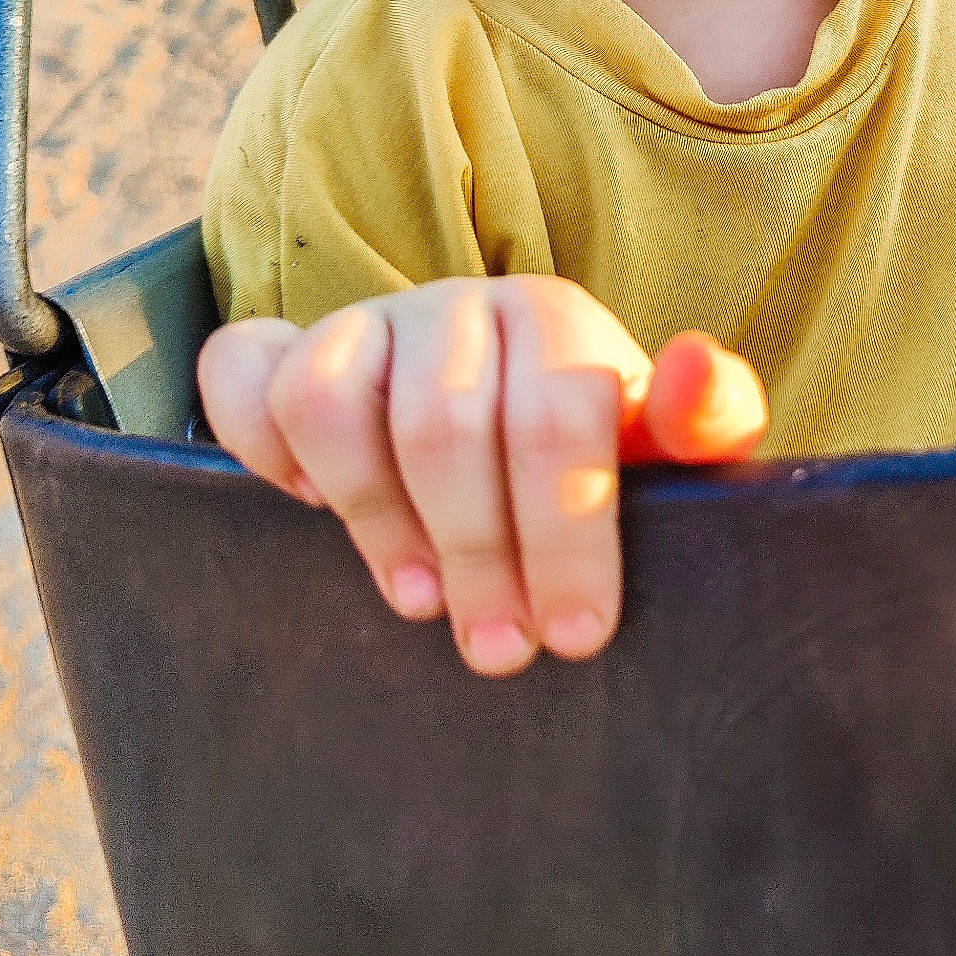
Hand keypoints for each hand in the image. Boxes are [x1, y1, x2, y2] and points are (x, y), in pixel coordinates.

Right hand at [197, 276, 767, 674]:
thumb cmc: (594, 449)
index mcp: (555, 320)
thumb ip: (708, 418)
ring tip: (421, 598)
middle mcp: (460, 306)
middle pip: (444, 425)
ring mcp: (368, 321)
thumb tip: (698, 371)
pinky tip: (310, 511)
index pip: (557, 418)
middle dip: (478, 553)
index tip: (573, 635)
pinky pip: (247, 377)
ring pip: (333, 403)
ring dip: (373, 516)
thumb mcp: (662, 446)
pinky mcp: (294, 346)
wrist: (505, 407)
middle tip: (500, 649)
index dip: (565, 536)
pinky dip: (265, 448)